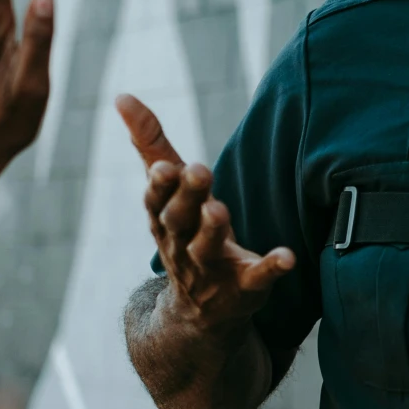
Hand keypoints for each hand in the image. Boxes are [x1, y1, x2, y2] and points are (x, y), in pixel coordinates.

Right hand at [116, 94, 294, 335]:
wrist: (199, 312)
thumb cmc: (185, 233)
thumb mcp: (167, 192)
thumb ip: (150, 144)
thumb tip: (121, 96)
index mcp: (164, 219)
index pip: (156, 200)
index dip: (160, 185)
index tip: (164, 166)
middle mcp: (182, 244)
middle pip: (180, 220)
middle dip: (187, 197)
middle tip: (199, 170)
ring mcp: (213, 269)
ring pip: (209, 248)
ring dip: (214, 229)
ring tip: (220, 209)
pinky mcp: (244, 288)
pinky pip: (258, 278)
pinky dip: (271, 267)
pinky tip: (287, 256)